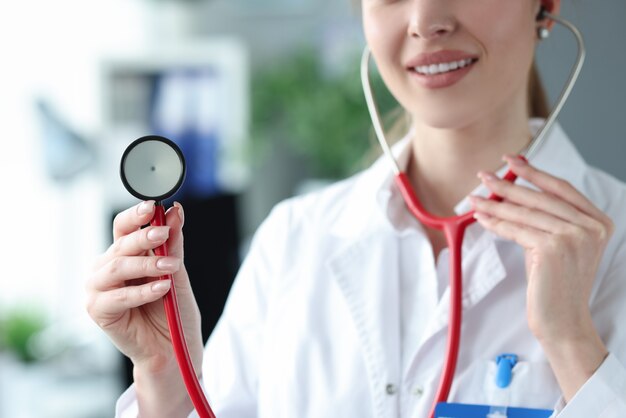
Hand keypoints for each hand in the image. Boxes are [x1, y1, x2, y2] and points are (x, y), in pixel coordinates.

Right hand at [85, 201, 202, 414]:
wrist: (173, 349)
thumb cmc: (173, 311)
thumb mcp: (177, 272)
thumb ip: (172, 244)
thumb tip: (175, 212)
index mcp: (124, 255)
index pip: (124, 227)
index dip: (136, 216)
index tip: (153, 206)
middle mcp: (107, 268)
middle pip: (120, 244)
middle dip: (144, 237)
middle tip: (164, 233)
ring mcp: (99, 289)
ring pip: (117, 267)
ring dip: (146, 265)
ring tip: (170, 267)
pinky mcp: (98, 311)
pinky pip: (118, 297)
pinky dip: (142, 291)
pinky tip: (162, 288)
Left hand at [469, 155, 611, 399]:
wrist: (563, 322)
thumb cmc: (556, 284)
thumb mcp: (558, 244)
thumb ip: (546, 219)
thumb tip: (512, 192)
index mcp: (599, 222)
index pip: (561, 188)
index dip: (534, 172)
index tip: (512, 159)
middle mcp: (591, 227)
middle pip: (540, 198)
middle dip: (508, 185)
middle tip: (484, 176)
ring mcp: (574, 237)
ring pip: (525, 213)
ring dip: (495, 203)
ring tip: (474, 198)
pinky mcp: (553, 248)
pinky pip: (516, 229)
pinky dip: (495, 222)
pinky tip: (481, 216)